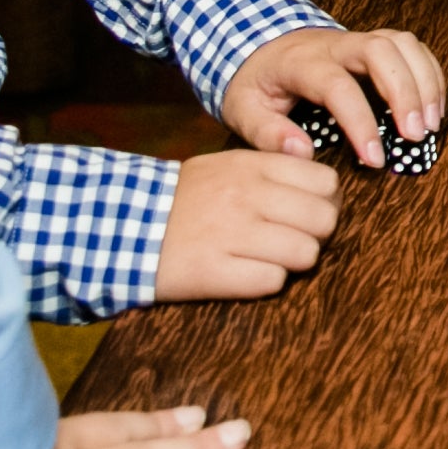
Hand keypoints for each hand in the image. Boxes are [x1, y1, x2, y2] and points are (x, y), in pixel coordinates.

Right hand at [152, 150, 337, 301]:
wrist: (121, 224)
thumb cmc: (184, 199)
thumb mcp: (228, 167)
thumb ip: (274, 171)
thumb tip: (326, 189)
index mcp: (253, 167)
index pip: (325, 182)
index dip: (325, 203)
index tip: (310, 214)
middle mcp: (247, 196)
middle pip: (324, 220)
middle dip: (316, 236)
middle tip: (293, 240)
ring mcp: (232, 234)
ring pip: (305, 253)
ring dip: (293, 262)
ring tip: (268, 258)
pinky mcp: (215, 272)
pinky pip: (272, 281)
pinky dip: (265, 282)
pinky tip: (245, 273)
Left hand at [221, 24, 444, 166]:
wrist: (254, 45)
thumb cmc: (253, 85)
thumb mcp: (242, 111)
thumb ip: (268, 134)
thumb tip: (304, 153)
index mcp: (300, 63)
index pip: (338, 86)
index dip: (360, 122)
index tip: (374, 159)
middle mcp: (334, 43)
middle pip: (381, 51)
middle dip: (406, 92)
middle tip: (417, 136)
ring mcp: (357, 39)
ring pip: (402, 43)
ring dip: (424, 81)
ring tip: (432, 124)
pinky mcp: (373, 42)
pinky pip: (411, 46)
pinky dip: (429, 73)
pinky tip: (433, 106)